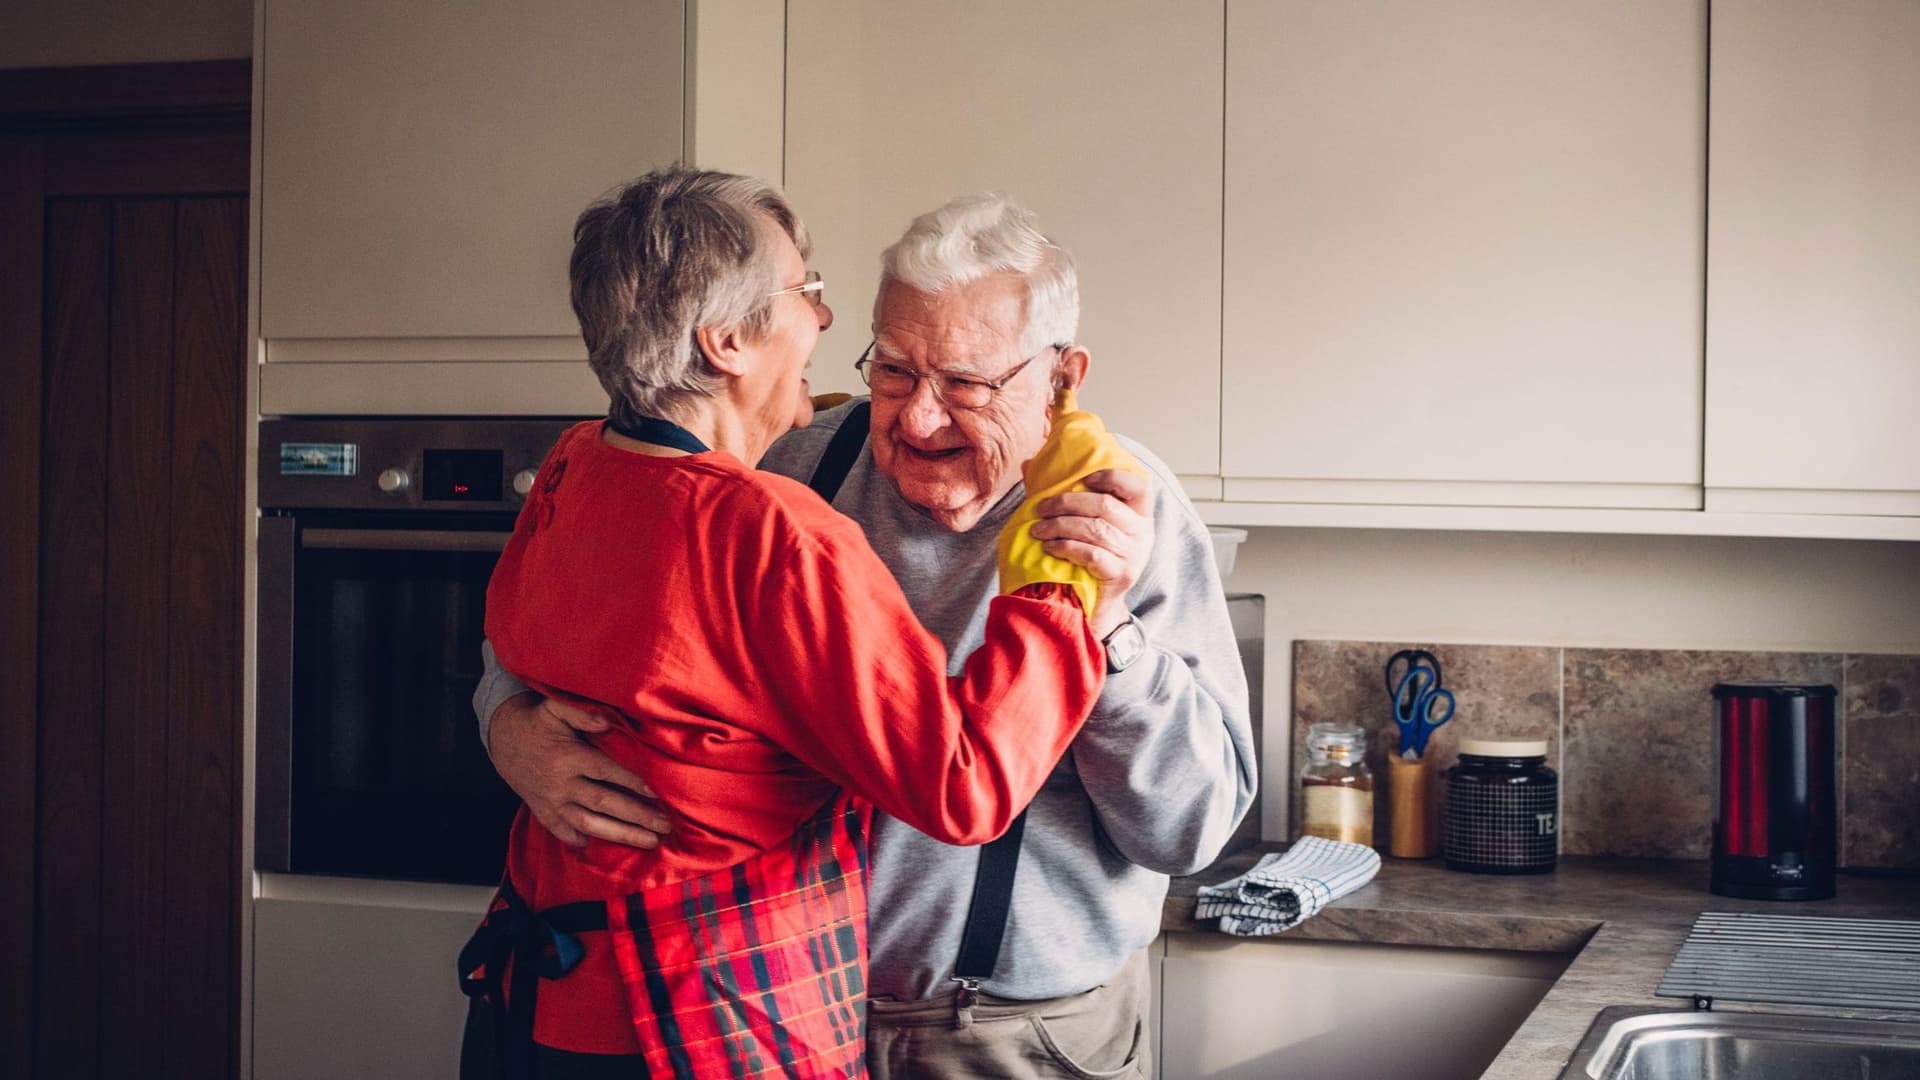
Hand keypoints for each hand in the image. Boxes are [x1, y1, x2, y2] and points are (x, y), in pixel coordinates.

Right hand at [486, 691, 671, 848]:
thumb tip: (606, 720)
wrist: (503, 739)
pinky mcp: (543, 812)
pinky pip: (564, 832)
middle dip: (636, 816)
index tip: (657, 793)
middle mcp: (560, 783)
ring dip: (620, 834)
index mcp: (568, 757)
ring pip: (589, 823)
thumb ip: (581, 712)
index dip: (631, 782)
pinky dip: (583, 840)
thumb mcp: (555, 708)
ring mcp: (551, 801)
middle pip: (603, 803)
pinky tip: (607, 848)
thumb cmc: (539, 722)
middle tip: (665, 826)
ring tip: (650, 841)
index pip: (605, 772)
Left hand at [1029, 467, 1154, 638]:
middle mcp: (1142, 532)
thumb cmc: (1088, 558)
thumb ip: (1061, 495)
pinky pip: (1092, 554)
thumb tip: (1027, 464)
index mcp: (1139, 514)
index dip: (1111, 476)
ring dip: (1061, 526)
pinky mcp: (1122, 575)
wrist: (1097, 606)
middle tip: (1041, 509)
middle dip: (1067, 503)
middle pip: (1105, 506)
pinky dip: (1067, 547)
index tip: (1082, 479)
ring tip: (1038, 530)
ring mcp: (1135, 555)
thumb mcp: (1083, 525)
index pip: (1138, 485)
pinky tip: (1050, 547)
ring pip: (1096, 529)